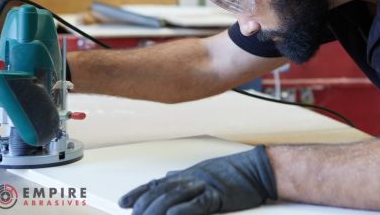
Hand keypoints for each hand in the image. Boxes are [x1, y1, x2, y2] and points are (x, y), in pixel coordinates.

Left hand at [119, 145, 276, 214]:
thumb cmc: (231, 172)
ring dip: (157, 209)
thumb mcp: (202, 172)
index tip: (123, 202)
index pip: (156, 183)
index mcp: (186, 175)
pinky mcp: (217, 195)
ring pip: (173, 196)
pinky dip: (182, 210)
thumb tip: (166, 177)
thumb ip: (182, 176)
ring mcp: (203, 185)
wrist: (255, 169)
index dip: (138, 193)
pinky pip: (197, 203)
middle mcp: (190, 178)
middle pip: (160, 191)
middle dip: (143, 206)